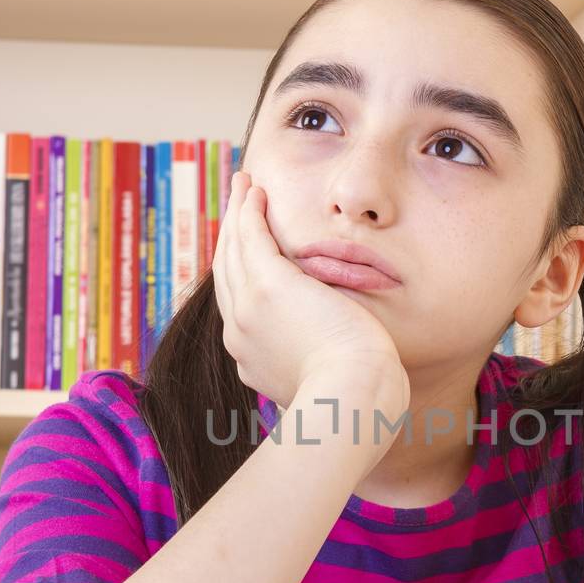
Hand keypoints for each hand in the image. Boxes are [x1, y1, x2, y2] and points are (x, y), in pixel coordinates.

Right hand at [211, 171, 407, 413]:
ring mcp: (247, 310)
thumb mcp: (327, 384)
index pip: (239, 307)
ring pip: (233, 249)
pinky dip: (249, 210)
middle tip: (238, 206)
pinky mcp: (267, 285)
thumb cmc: (356, 397)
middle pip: (227, 273)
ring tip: (244, 184)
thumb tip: (333, 362)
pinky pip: (249, 236)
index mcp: (252, 360)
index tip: (248, 252)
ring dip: (236, 212)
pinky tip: (256, 190)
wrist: (352, 398)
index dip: (240, 273)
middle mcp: (239, 334)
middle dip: (230, 236)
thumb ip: (320, 367)